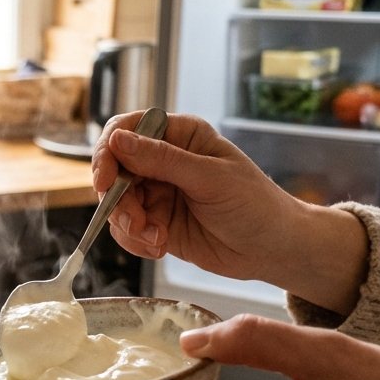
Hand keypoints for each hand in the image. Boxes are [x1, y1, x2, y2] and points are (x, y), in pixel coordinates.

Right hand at [92, 112, 368, 313]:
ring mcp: (158, 193)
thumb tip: (118, 140)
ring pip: (116, 203)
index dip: (108, 152)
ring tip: (155, 239)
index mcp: (179, 135)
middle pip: (114, 170)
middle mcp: (163, 161)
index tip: (105, 179)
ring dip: (128, 224)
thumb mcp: (210, 178)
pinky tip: (159, 247)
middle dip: (117, 199)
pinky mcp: (156, 223)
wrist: (274, 249)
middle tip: (134, 221)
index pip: (127, 130)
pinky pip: (127, 230)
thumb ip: (162, 160)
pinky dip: (135, 241)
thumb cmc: (255, 204)